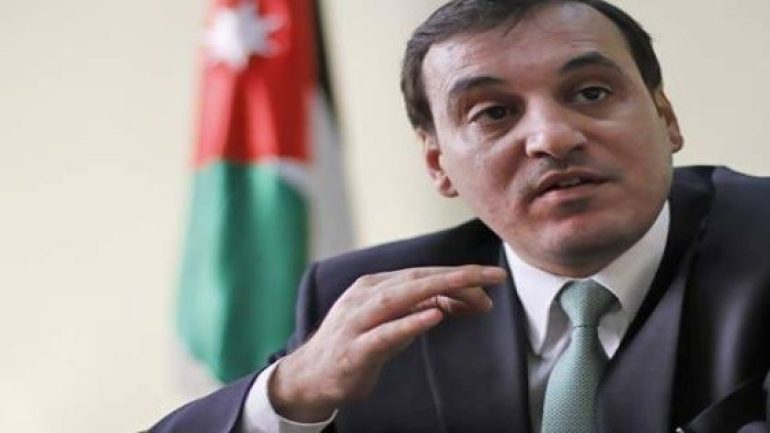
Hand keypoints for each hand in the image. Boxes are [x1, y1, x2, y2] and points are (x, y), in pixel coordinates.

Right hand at [268, 265, 506, 421]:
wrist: (310, 378)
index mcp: (374, 286)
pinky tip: (435, 315)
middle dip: (457, 275)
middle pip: (416, 278)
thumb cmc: (355, 348)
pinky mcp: (354, 350)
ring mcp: (357, 322)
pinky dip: (410, 322)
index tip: (491, 279)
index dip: (457, 275)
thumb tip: (460, 300)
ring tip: (472, 286)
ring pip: (400, 297)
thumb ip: (420, 309)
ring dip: (439, 289)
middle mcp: (365, 297)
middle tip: (494, 276)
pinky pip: (384, 333)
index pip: (422, 274)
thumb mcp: (391, 324)